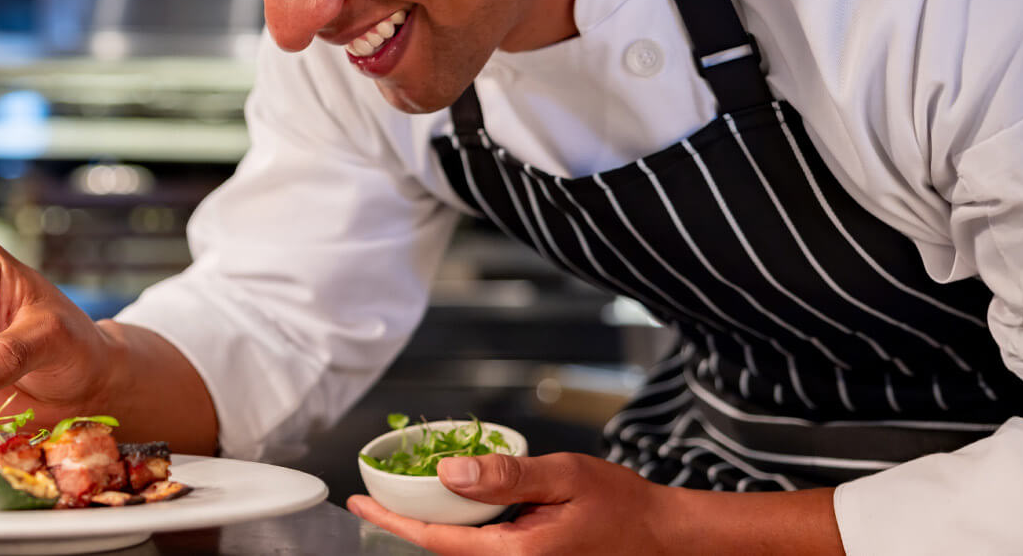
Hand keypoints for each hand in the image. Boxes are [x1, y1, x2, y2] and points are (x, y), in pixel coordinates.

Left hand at [348, 453, 841, 554]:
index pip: (435, 540)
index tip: (360, 501)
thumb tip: (449, 474)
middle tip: (375, 490)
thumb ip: (505, 477)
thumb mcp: (563, 477)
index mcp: (514, 554)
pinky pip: (483, 544)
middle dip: (407, 518)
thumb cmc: (623, 507)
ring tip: (407, 491)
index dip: (392, 521)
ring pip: (461, 545)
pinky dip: (463, 523)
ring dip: (434, 521)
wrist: (663, 536)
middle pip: (442, 545)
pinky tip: (458, 499)